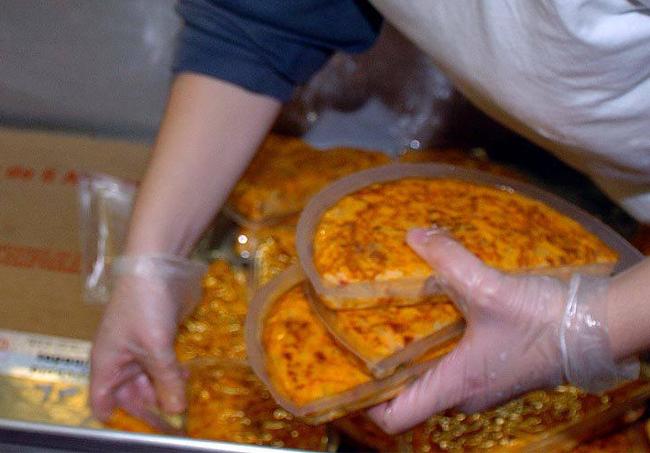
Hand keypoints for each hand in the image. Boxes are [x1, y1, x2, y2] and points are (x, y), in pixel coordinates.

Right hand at [90, 255, 205, 421]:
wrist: (159, 264)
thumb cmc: (145, 305)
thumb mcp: (154, 346)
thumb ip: (164, 379)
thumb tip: (175, 410)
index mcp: (106, 363)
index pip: (102, 403)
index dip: (120, 420)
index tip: (147, 431)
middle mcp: (120, 360)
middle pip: (130, 395)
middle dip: (151, 408)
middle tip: (177, 420)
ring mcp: (140, 348)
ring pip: (150, 381)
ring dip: (165, 391)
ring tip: (186, 402)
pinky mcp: (159, 338)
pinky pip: (163, 365)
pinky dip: (173, 374)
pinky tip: (187, 378)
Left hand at [368, 228, 637, 433]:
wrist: (596, 327)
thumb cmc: (542, 321)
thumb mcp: (489, 287)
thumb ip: (448, 260)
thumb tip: (413, 236)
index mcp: (455, 385)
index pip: (395, 417)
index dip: (365, 403)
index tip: (346, 376)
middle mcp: (464, 394)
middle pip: (408, 395)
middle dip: (383, 370)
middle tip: (359, 337)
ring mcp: (481, 384)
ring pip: (430, 379)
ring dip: (410, 355)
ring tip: (387, 321)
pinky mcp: (494, 369)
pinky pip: (452, 367)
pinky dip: (434, 348)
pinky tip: (429, 314)